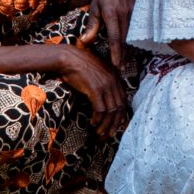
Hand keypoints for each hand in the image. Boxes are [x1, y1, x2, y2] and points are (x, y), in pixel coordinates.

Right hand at [62, 15, 128, 135]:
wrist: (69, 58)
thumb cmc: (80, 67)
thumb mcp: (97, 75)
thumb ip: (104, 85)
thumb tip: (104, 104)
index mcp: (116, 78)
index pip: (123, 101)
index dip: (120, 116)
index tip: (116, 126)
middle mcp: (114, 81)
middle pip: (119, 108)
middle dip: (114, 124)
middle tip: (108, 135)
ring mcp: (106, 85)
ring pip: (110, 111)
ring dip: (105, 125)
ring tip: (99, 133)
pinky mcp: (95, 89)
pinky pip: (100, 109)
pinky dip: (97, 119)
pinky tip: (93, 123)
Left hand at [89, 0, 134, 69]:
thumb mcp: (94, 8)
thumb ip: (91, 25)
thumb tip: (85, 42)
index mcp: (111, 13)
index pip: (115, 37)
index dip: (116, 52)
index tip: (116, 64)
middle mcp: (124, 14)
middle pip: (125, 40)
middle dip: (124, 57)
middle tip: (121, 70)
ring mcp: (133, 13)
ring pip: (133, 36)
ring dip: (130, 52)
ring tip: (127, 65)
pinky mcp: (138, 12)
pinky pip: (137, 30)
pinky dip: (136, 42)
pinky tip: (134, 52)